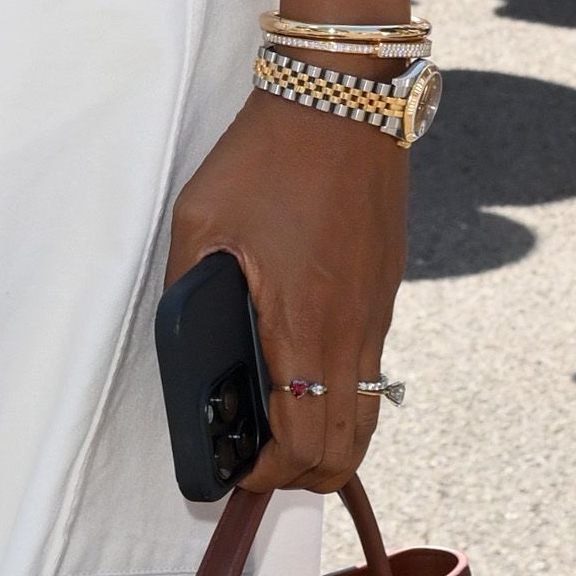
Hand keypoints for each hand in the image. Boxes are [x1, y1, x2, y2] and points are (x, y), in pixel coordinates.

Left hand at [165, 87, 406, 500]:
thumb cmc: (267, 157)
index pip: (302, 443)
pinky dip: (344, 396)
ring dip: (330, 441)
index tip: (238, 472)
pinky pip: (373, 371)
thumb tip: (188, 347)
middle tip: (260, 462)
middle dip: (303, 474)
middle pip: (347, 449)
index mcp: (303, 325)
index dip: (269, 475)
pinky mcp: (387, 292)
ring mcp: (378, 314)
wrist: (344, 99)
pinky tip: (305, 374)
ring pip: (368, 415)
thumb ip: (188, 293)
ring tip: (284, 432)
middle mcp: (352, 331)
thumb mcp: (199, 223)